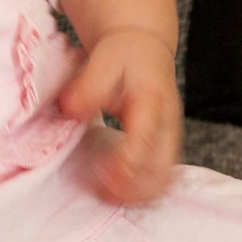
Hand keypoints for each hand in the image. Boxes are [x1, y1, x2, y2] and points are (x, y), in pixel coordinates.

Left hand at [58, 26, 180, 204]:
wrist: (145, 46)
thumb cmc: (123, 54)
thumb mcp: (101, 61)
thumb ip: (87, 87)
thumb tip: (70, 110)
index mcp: (151, 100)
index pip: (145, 138)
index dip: (126, 162)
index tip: (102, 174)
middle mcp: (168, 122)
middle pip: (163, 167)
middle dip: (135, 188)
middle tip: (103, 193)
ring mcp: (172, 136)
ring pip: (166, 176)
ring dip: (140, 192)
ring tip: (109, 195)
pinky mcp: (168, 145)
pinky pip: (163, 175)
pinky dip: (144, 188)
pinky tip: (120, 190)